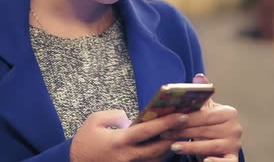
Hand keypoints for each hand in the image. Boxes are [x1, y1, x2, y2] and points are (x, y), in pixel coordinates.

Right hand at [70, 109, 188, 161]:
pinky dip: (160, 156)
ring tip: (182, 135)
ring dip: (170, 148)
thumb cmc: (84, 141)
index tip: (181, 115)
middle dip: (176, 137)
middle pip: (159, 148)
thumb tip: (131, 118)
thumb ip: (115, 115)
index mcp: (120, 141)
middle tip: (189, 126)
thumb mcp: (94, 120)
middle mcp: (128, 156)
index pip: (148, 131)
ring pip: (157, 159)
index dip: (166, 123)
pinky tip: (166, 147)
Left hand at [161, 74, 242, 161]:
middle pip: (204, 130)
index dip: (185, 118)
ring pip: (209, 146)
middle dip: (182, 132)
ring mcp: (235, 144)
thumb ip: (203, 96)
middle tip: (165, 134)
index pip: (204, 115)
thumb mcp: (208, 110)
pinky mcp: (233, 158)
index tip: (169, 120)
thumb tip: (199, 76)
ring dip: (190, 146)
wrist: (222, 146)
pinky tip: (204, 161)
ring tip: (173, 146)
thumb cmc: (210, 127)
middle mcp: (235, 128)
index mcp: (229, 113)